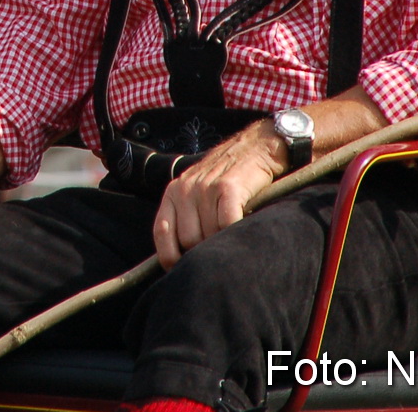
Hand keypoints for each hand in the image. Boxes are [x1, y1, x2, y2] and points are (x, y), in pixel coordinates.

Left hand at [152, 126, 285, 268]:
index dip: (170, 257)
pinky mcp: (229, 187)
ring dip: (223, 241)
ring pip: (209, 234)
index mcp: (173, 192)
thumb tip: (182, 261)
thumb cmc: (227, 177)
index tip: (182, 270)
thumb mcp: (197, 192)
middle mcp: (185, 189)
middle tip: (221, 248)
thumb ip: (186, 217)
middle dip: (204, 250)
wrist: (256, 146)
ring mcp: (206, 187)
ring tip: (234, 235)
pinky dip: (235, 232)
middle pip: (189, 240)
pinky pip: (227, 223)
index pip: (162, 232)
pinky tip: (243, 229)